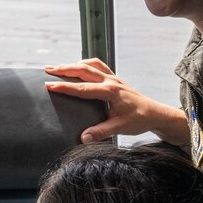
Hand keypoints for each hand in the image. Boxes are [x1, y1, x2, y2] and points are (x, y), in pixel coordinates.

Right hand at [43, 58, 184, 144]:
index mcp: (110, 92)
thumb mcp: (120, 128)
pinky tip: (77, 67)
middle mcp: (111, 81)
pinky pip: (97, 66)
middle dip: (64, 69)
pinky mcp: (114, 79)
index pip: (82, 88)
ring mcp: (113, 78)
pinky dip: (85, 64)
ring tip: (57, 67)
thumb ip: (101, 132)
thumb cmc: (139, 119)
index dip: (64, 86)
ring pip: (90, 65)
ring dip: (73, 64)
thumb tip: (83, 138)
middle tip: (47, 70)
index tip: (49, 85)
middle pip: (83, 70)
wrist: (155, 113)